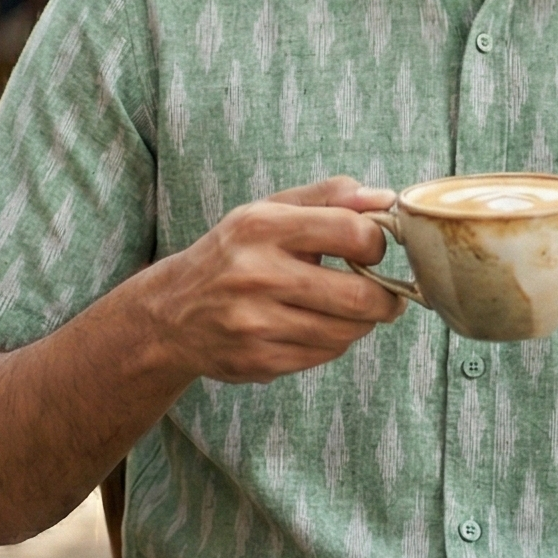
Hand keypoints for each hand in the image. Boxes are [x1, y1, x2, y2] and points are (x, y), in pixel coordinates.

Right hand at [144, 177, 405, 386]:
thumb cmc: (234, 254)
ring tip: (350, 310)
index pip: (352, 232)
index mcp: (263, 226)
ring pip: (346, 332)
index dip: (377, 243)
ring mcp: (256, 323)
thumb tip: (385, 198)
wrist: (170, 313)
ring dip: (361, 322)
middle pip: (358, 296)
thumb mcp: (268, 210)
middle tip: (387, 295)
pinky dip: (333, 342)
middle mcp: (257, 275)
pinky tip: (317, 327)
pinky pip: (324, 354)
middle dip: (386, 298)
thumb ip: (328, 197)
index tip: (372, 249)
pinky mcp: (258, 360)